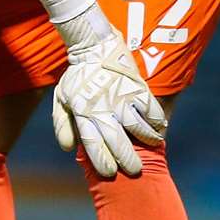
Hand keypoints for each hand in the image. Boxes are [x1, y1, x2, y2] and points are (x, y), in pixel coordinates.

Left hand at [51, 7, 167, 177]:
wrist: (93, 47)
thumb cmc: (78, 78)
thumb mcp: (62, 99)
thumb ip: (62, 124)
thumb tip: (68, 149)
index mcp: (83, 112)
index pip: (92, 144)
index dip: (102, 162)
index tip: (110, 172)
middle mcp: (103, 108)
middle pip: (117, 142)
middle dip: (127, 160)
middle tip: (135, 170)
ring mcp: (122, 98)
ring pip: (138, 129)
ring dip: (146, 140)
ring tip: (151, 145)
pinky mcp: (138, 89)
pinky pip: (152, 112)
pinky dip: (157, 123)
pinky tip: (157, 128)